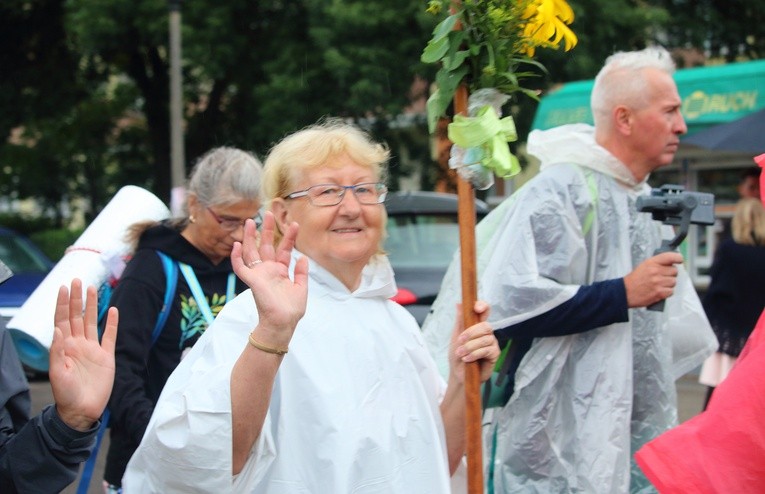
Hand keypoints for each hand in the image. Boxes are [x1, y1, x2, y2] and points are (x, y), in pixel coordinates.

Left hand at [50, 279, 117, 430]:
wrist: (83, 411)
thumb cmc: (66, 395)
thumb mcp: (57, 374)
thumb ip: (57, 351)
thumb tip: (58, 329)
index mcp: (65, 347)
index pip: (63, 320)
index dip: (63, 304)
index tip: (64, 288)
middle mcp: (78, 344)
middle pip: (77, 316)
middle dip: (76, 298)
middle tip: (77, 280)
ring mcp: (93, 349)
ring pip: (93, 322)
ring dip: (92, 305)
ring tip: (92, 288)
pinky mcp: (106, 356)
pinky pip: (110, 336)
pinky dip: (112, 323)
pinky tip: (114, 310)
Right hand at [231, 211, 308, 348]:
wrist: (283, 323)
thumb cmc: (291, 310)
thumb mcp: (301, 289)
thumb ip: (301, 273)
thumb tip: (303, 257)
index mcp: (281, 271)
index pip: (284, 250)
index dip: (289, 237)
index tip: (295, 224)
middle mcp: (269, 270)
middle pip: (266, 246)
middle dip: (267, 230)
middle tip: (268, 213)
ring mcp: (259, 274)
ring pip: (251, 252)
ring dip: (250, 237)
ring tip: (250, 221)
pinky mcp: (252, 281)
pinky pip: (240, 268)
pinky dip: (236, 257)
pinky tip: (236, 244)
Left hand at [448, 300, 498, 383]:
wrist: (459, 374)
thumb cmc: (457, 355)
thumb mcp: (455, 337)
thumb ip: (460, 320)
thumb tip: (459, 303)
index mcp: (477, 325)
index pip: (484, 311)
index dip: (483, 306)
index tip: (477, 309)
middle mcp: (486, 333)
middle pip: (486, 325)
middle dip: (471, 333)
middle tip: (460, 341)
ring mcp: (492, 343)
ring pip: (485, 339)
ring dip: (470, 346)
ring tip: (461, 354)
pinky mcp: (494, 354)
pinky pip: (487, 350)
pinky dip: (475, 354)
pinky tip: (467, 359)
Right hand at [624, 251, 683, 307]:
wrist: (625, 292)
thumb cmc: (635, 279)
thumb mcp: (644, 265)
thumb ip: (657, 263)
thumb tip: (672, 262)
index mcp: (651, 262)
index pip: (670, 256)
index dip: (678, 258)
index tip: (680, 260)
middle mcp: (656, 271)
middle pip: (675, 271)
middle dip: (670, 274)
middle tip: (663, 276)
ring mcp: (658, 282)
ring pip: (673, 282)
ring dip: (668, 284)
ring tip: (659, 285)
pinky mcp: (659, 293)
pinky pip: (671, 291)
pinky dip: (667, 292)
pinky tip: (659, 291)